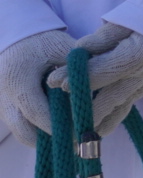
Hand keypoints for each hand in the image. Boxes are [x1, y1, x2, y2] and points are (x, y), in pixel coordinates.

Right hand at [0, 29, 70, 144]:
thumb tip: (97, 93)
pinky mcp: (6, 110)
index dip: (59, 124)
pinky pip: (23, 127)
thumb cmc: (42, 41)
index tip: (81, 130)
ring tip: (74, 129)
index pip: (36, 112)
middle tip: (79, 135)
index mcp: (17, 81)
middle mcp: (4, 98)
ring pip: (23, 133)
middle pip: (25, 133)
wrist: (18, 38)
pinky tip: (64, 121)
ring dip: (47, 136)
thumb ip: (75, 70)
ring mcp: (3, 107)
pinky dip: (41, 129)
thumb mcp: (61, 49)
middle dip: (52, 139)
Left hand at [46, 23, 142, 135]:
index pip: (102, 70)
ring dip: (97, 121)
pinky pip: (127, 107)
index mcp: (139, 52)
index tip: (54, 82)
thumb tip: (77, 53)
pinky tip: (96, 130)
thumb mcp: (121, 21)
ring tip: (76, 136)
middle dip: (83, 110)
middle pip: (109, 97)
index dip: (78, 77)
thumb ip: (100, 39)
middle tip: (61, 121)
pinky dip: (111, 119)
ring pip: (119, 107)